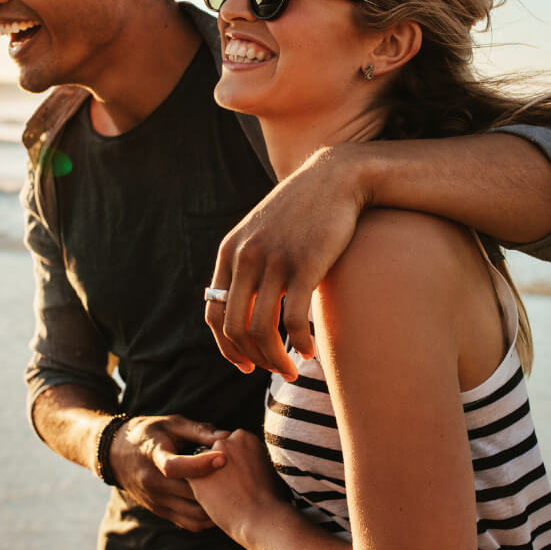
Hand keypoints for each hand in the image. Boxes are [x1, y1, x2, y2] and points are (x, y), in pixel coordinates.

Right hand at [108, 414, 229, 531]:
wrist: (115, 454)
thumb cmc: (149, 433)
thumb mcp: (171, 424)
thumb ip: (199, 430)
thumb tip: (227, 437)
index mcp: (153, 456)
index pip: (175, 466)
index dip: (201, 464)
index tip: (223, 457)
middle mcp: (152, 482)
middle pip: (189, 493)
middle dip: (216, 487)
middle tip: (240, 478)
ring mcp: (156, 500)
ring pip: (192, 513)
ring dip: (214, 506)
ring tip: (234, 495)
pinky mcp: (160, 511)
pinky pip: (188, 523)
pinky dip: (207, 518)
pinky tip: (220, 506)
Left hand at [187, 429, 286, 544]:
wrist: (261, 518)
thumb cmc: (271, 499)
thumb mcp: (268, 468)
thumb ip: (253, 459)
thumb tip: (249, 463)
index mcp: (244, 437)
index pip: (231, 446)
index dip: (236, 464)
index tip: (244, 478)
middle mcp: (225, 442)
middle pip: (216, 454)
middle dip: (221, 469)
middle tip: (234, 488)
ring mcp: (209, 457)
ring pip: (202, 468)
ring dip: (210, 479)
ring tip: (227, 497)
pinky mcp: (195, 476)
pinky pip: (194, 482)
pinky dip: (201, 491)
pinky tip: (216, 502)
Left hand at [206, 146, 364, 379]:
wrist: (336, 178)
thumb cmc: (302, 210)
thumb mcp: (263, 232)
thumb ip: (249, 263)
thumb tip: (245, 304)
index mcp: (230, 252)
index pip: (214, 312)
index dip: (226, 346)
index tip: (245, 363)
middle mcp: (245, 257)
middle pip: (235, 327)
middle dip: (252, 358)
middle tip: (273, 371)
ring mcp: (274, 261)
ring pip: (262, 329)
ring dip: (275, 360)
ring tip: (291, 371)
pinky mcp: (304, 265)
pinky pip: (292, 320)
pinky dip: (299, 344)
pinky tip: (310, 352)